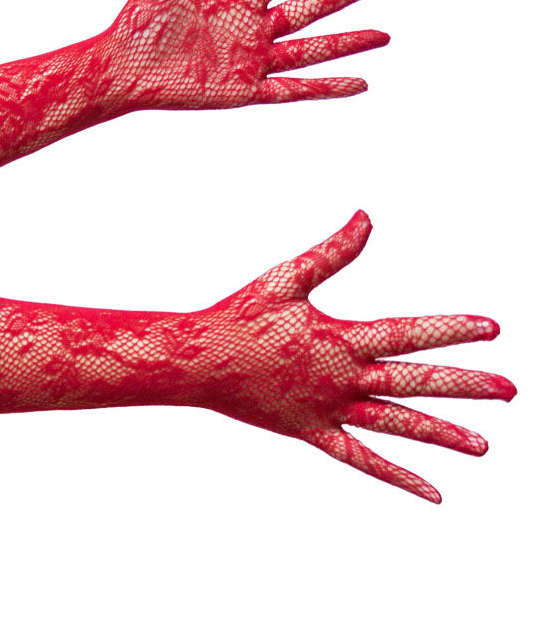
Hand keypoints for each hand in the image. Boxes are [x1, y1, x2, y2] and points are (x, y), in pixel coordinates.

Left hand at [107, 0, 389, 109]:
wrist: (123, 68)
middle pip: (309, 8)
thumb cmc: (139, 22)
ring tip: (383, 33)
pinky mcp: (245, 92)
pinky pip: (294, 89)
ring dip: (347, 42)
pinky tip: (358, 82)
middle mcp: (250, 30)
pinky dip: (326, 87)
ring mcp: (251, 62)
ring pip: (310, 50)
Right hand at [189, 211, 515, 501]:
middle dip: (465, 385)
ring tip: (484, 447)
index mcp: (339, 338)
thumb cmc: (241, 314)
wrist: (200, 361)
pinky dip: (397, 475)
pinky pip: (361, 459)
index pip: (407, 333)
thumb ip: (331, 252)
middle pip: (414, 382)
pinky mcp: (312, 432)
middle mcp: (342, 379)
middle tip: (510, 390)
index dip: (451, 328)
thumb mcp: (286, 278)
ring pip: (396, 425)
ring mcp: (329, 410)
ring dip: (442, 434)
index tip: (492, 328)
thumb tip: (367, 217)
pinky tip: (433, 492)